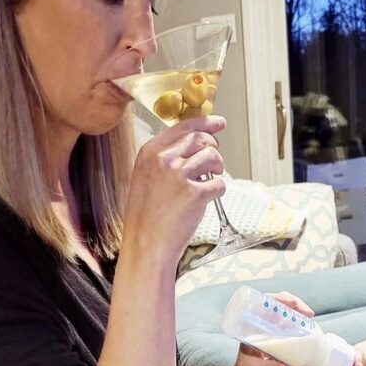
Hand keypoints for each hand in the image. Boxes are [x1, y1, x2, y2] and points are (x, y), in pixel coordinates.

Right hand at [124, 115, 226, 259]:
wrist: (146, 243)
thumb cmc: (146, 215)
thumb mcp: (145, 177)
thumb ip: (164, 159)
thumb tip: (193, 145)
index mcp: (150, 152)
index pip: (183, 127)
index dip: (205, 123)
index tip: (218, 122)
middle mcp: (164, 159)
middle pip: (201, 139)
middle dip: (213, 148)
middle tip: (215, 162)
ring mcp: (179, 175)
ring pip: (213, 157)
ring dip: (218, 168)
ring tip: (211, 180)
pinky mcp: (195, 194)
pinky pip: (219, 183)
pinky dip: (218, 190)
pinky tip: (208, 199)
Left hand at [227, 290, 314, 365]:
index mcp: (252, 326)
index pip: (265, 303)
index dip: (279, 299)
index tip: (293, 303)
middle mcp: (263, 325)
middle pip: (279, 304)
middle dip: (295, 304)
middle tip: (308, 313)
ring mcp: (273, 330)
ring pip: (287, 313)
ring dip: (300, 312)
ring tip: (310, 317)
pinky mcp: (281, 338)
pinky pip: (293, 326)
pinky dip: (302, 323)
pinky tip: (310, 326)